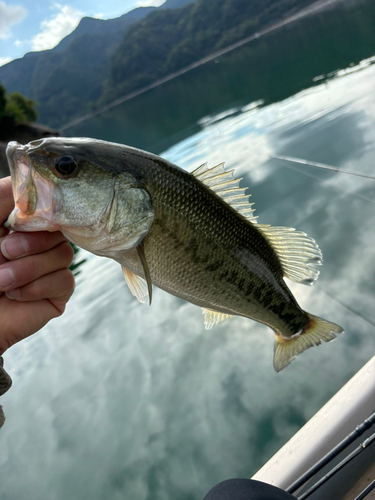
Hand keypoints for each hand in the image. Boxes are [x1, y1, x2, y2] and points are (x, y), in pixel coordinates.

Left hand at [0, 177, 74, 354]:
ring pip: (65, 254)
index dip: (42, 211)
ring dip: (29, 268)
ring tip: (3, 281)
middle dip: (31, 242)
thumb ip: (3, 196)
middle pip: (60, 229)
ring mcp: (48, 269)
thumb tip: (29, 173)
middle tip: (4, 251)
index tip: (21, 220)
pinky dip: (38, 287)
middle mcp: (36, 245)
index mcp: (19, 226)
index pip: (48, 207)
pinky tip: (16, 294)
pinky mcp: (57, 293)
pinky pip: (66, 280)